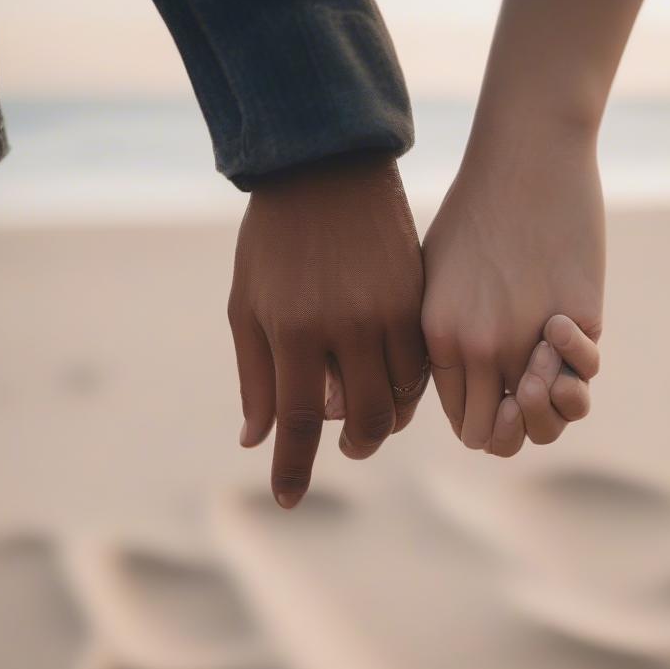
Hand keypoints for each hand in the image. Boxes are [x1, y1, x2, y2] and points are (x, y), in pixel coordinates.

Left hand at [229, 153, 426, 508]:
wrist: (326, 168)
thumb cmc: (272, 241)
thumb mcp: (247, 305)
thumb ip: (255, 376)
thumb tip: (256, 440)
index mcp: (294, 330)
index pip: (296, 421)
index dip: (292, 467)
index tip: (288, 500)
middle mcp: (346, 327)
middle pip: (363, 419)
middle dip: (353, 445)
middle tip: (344, 447)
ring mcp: (388, 312)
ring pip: (400, 397)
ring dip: (384, 419)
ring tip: (367, 413)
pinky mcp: (416, 298)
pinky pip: (422, 364)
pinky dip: (408, 385)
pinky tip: (390, 379)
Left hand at [420, 130, 604, 450]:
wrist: (527, 156)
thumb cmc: (475, 209)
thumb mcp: (433, 278)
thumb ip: (438, 338)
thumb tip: (455, 385)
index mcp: (438, 340)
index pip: (463, 422)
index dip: (484, 415)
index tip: (498, 388)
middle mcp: (480, 351)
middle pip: (498, 439)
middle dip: (513, 425)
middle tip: (524, 388)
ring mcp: (530, 340)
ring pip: (544, 426)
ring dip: (549, 411)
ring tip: (547, 368)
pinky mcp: (580, 323)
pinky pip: (582, 380)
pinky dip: (579, 371)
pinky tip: (567, 327)